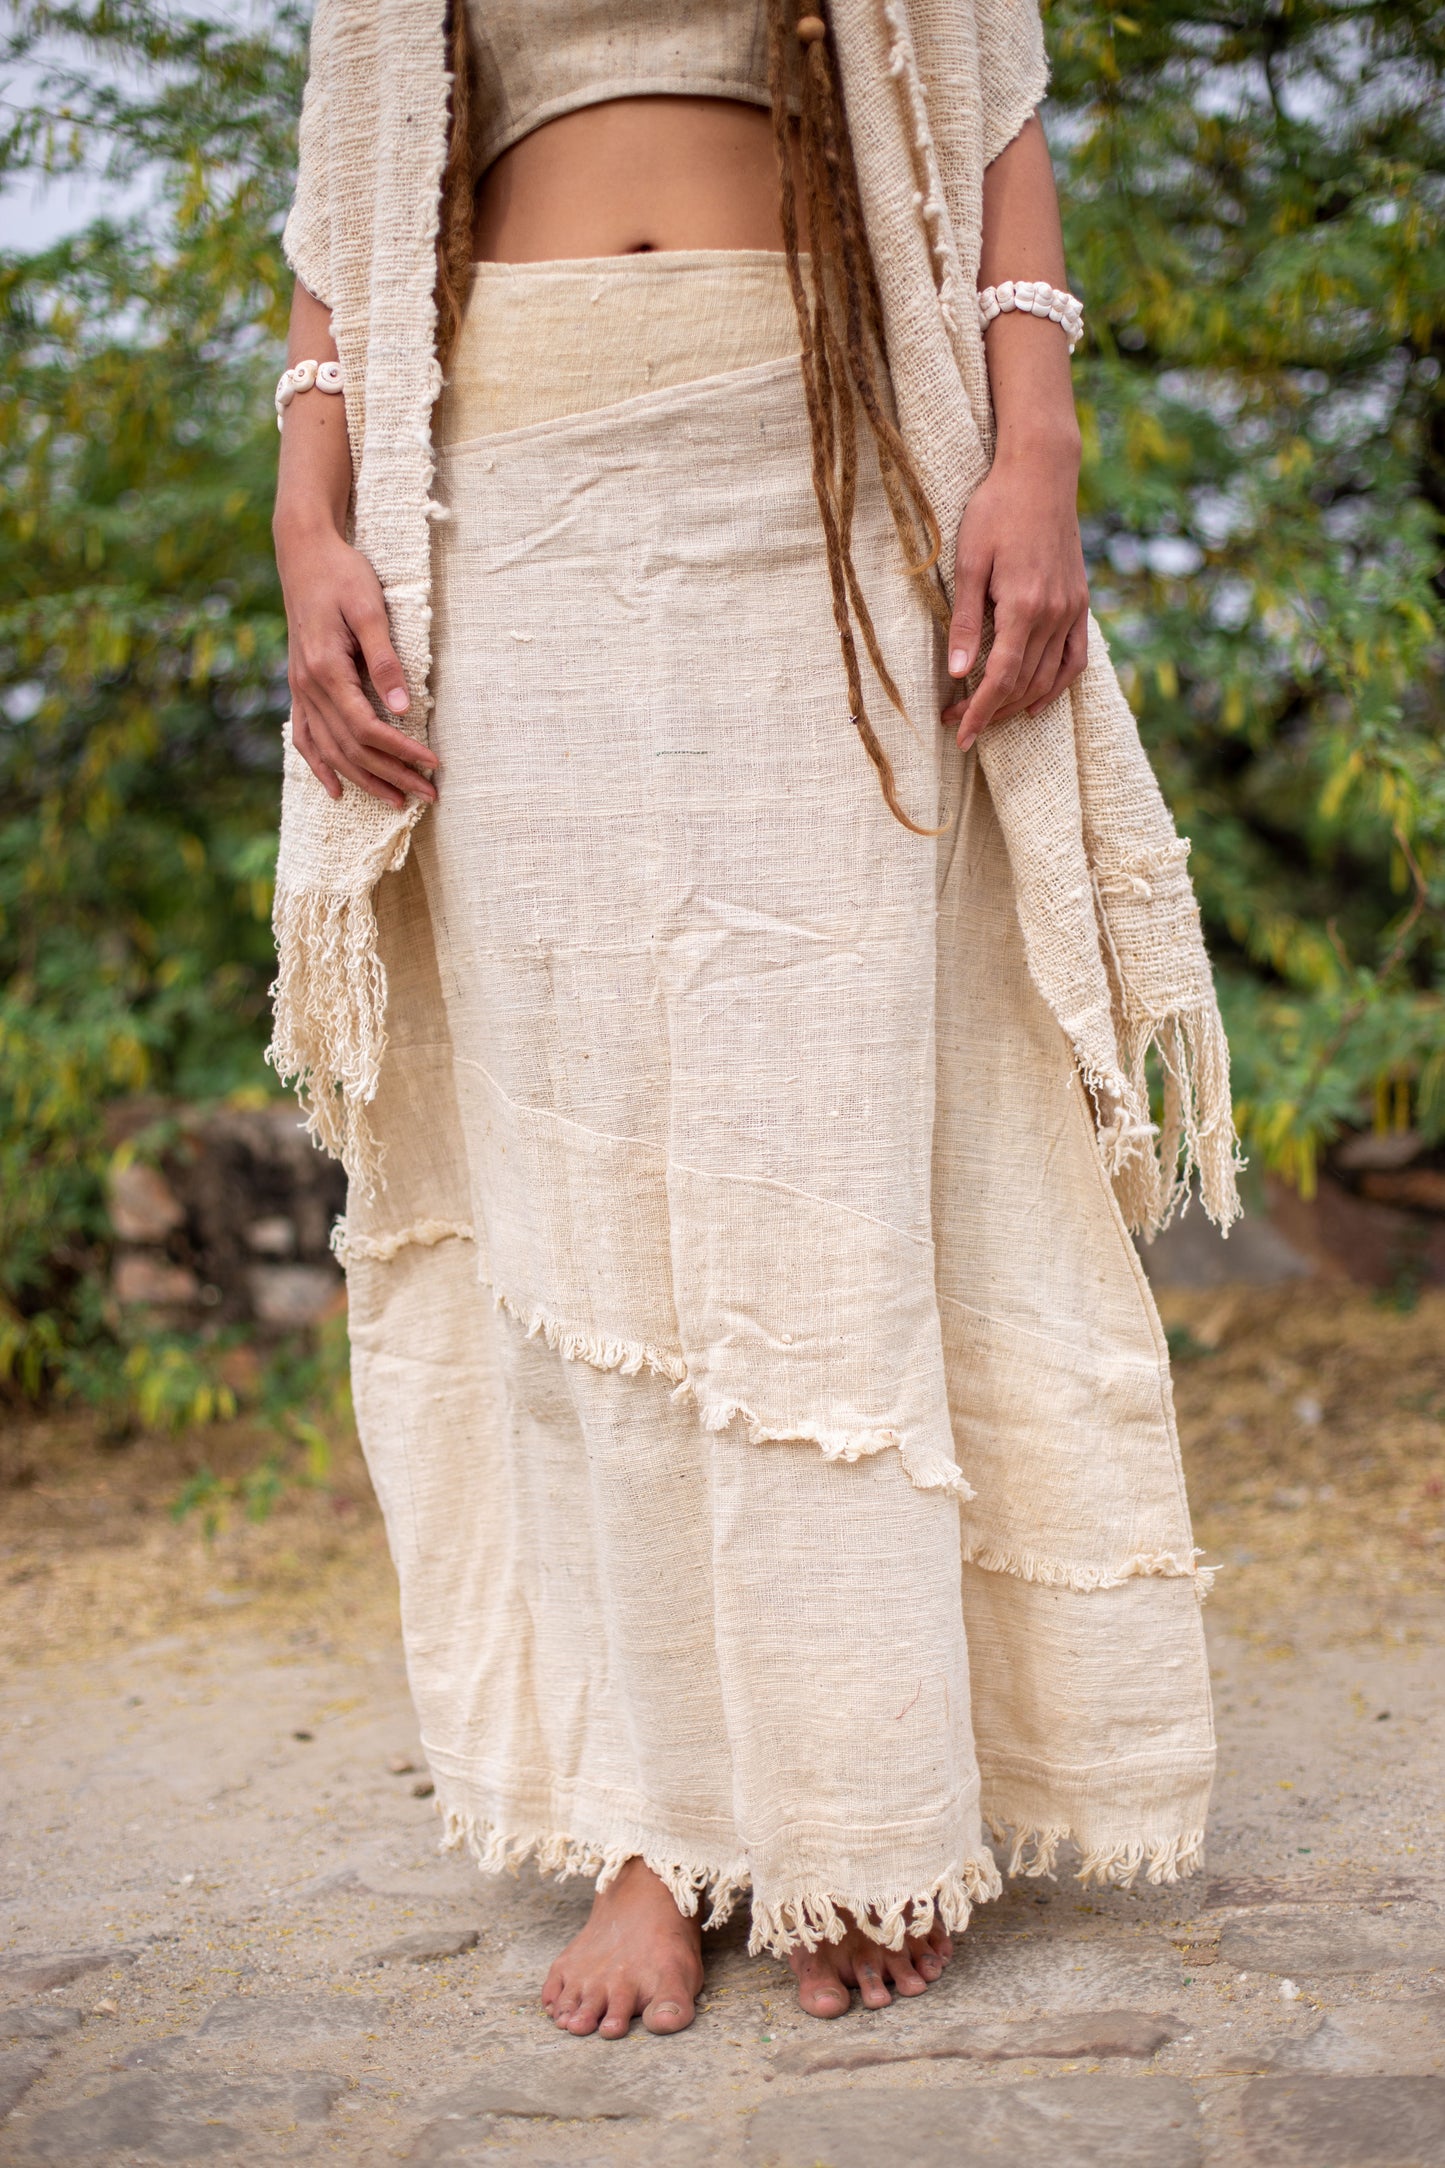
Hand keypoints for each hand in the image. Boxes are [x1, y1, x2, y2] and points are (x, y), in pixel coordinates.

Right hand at [277, 523, 438, 808]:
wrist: (303, 552)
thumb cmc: (342, 574)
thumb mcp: (369, 609)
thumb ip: (385, 659)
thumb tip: (404, 707)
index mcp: (327, 669)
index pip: (367, 728)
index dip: (402, 751)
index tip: (434, 764)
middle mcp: (308, 686)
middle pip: (351, 748)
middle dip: (391, 775)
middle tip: (428, 795)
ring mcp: (299, 689)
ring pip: (329, 750)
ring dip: (363, 780)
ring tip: (396, 801)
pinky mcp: (298, 686)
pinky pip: (304, 737)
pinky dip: (319, 767)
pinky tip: (336, 790)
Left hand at [940, 445, 1088, 750]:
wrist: (1041, 474)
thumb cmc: (996, 511)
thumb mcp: (969, 563)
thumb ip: (964, 621)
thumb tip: (957, 673)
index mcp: (1023, 607)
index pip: (1000, 679)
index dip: (978, 713)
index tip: (958, 736)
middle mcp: (1053, 615)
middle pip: (1023, 685)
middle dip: (989, 712)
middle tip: (957, 723)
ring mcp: (1071, 610)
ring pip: (1048, 678)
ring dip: (1017, 705)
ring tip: (988, 716)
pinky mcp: (1079, 602)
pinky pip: (1074, 659)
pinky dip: (1056, 686)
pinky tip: (1036, 701)